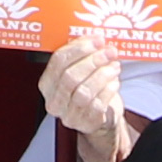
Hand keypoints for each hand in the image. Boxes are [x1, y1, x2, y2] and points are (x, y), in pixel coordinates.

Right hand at [39, 29, 133, 161]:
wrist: (100, 116)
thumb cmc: (89, 88)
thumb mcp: (80, 70)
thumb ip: (82, 55)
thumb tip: (95, 38)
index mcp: (47, 84)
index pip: (58, 61)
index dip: (79, 48)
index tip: (97, 40)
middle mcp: (54, 101)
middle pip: (70, 77)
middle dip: (92, 61)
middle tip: (109, 52)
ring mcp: (69, 115)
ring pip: (83, 91)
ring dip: (102, 75)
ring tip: (114, 66)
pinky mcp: (86, 123)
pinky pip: (97, 105)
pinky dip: (108, 90)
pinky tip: (114, 82)